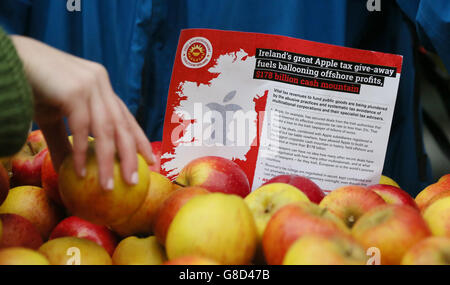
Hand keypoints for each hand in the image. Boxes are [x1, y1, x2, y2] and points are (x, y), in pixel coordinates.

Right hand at [11, 35, 153, 189]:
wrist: (8, 61)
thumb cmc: (31, 88)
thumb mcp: (53, 118)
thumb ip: (66, 143)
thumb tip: (73, 172)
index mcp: (101, 86)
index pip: (126, 117)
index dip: (139, 139)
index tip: (149, 160)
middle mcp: (100, 83)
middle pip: (122, 125)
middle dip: (132, 155)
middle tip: (135, 180)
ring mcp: (89, 85)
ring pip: (106, 130)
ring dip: (108, 162)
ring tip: (108, 187)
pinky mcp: (74, 90)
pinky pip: (82, 127)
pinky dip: (81, 151)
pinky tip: (80, 171)